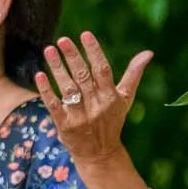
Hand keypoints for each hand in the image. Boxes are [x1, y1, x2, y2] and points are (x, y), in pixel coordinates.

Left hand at [35, 33, 149, 165]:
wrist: (100, 154)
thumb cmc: (112, 121)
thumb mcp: (125, 99)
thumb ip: (133, 75)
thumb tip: (148, 53)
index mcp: (111, 97)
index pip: (103, 70)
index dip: (94, 52)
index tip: (85, 34)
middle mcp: (96, 105)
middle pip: (83, 77)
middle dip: (73, 57)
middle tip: (62, 40)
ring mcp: (80, 116)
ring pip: (68, 88)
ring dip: (57, 69)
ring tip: (48, 50)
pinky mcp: (65, 125)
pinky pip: (54, 105)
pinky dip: (46, 90)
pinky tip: (39, 75)